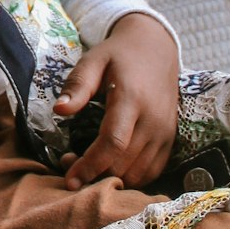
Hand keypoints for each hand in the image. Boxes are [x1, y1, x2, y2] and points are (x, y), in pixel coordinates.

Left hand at [52, 13, 178, 190]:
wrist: (156, 49)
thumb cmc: (119, 55)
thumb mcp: (93, 61)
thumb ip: (78, 85)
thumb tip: (59, 109)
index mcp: (132, 99)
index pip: (113, 143)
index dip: (90, 165)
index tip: (69, 179)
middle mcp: (153, 120)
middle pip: (124, 164)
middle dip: (94, 174)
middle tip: (69, 164)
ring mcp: (165, 132)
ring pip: (138, 174)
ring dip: (111, 179)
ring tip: (89, 166)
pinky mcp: (170, 139)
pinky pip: (152, 172)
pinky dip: (130, 178)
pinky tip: (110, 167)